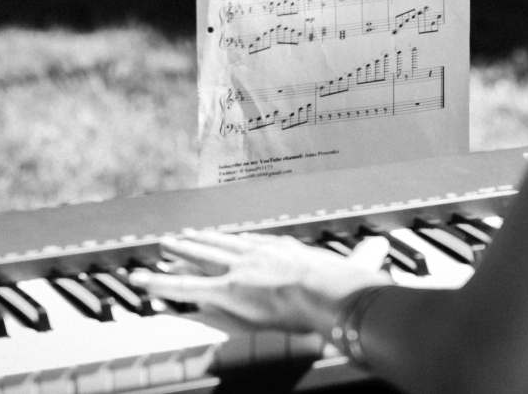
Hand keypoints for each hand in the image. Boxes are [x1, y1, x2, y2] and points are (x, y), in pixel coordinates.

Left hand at [131, 230, 390, 333]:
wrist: (331, 291)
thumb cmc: (347, 285)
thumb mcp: (358, 266)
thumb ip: (366, 257)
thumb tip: (384, 248)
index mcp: (285, 248)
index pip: (253, 244)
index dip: (235, 242)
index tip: (223, 239)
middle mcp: (258, 254)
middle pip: (221, 245)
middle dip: (199, 241)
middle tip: (178, 236)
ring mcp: (239, 270)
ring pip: (199, 259)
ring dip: (176, 255)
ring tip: (157, 249)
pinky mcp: (227, 291)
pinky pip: (186, 287)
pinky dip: (162, 283)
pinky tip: (143, 281)